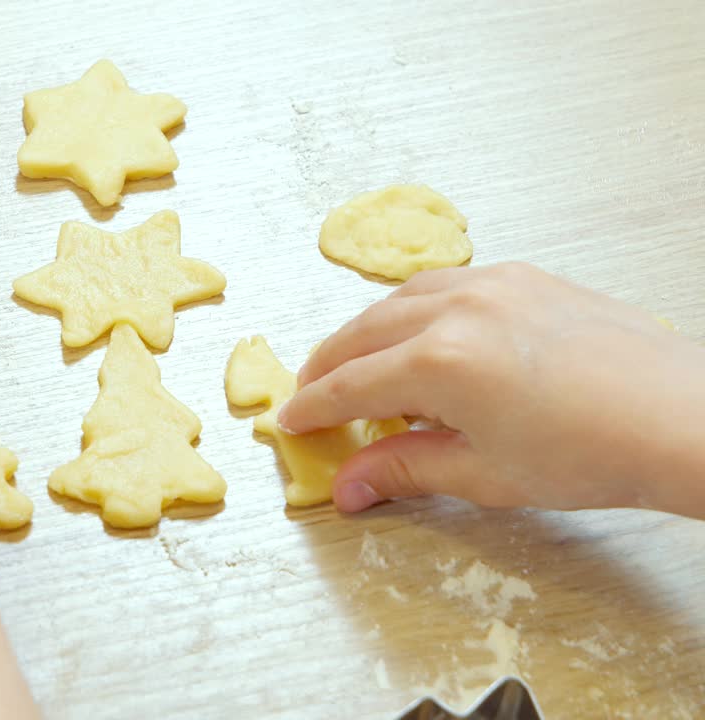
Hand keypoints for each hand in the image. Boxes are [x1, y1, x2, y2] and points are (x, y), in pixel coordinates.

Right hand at [277, 262, 704, 516]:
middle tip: (313, 397)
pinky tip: (421, 338)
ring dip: (366, 334)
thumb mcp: (486, 473)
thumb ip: (405, 469)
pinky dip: (413, 311)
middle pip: (361, 334)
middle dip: (328, 366)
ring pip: (398, 300)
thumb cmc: (594, 453)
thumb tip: (349, 486)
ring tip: (360, 368)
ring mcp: (492, 284)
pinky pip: (444, 284)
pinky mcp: (524, 277)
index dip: (313, 408)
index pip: (349, 385)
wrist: (684, 418)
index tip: (292, 423)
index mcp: (439, 362)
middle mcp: (456, 308)